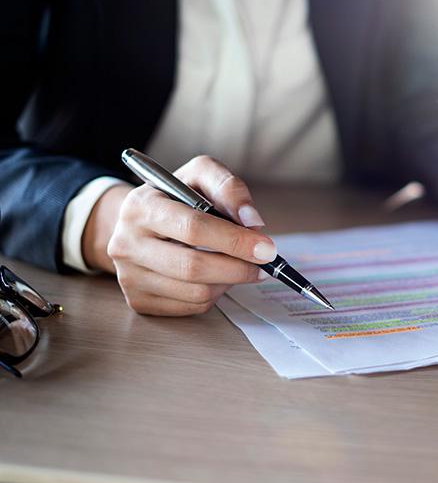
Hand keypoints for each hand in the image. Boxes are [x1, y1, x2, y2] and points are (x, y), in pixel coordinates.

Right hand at [92, 155, 275, 315]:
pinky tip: (218, 277)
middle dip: (238, 268)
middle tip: (265, 264)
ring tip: (240, 266)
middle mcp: (126, 243)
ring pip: (195, 292)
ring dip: (230, 282)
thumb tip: (253, 222)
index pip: (192, 228)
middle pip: (192, 267)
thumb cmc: (178, 197)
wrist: (141, 222)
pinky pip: (190, 307)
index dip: (234, 240)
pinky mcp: (138, 300)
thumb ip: (229, 187)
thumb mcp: (201, 175)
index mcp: (140, 207)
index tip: (266, 248)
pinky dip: (215, 294)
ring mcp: (128, 276)